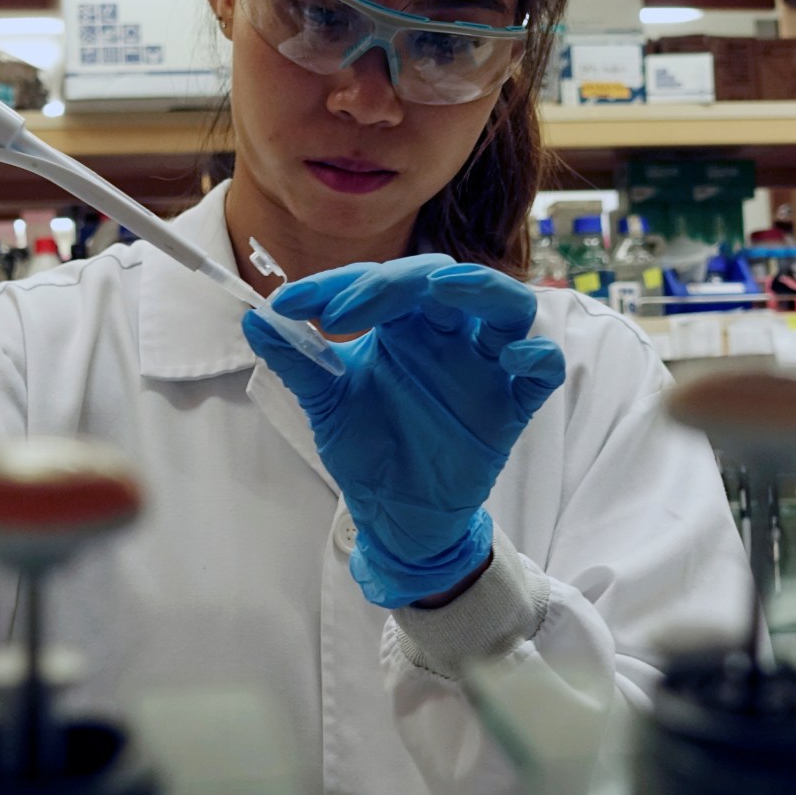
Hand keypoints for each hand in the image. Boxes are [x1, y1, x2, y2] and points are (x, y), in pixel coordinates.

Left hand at [242, 256, 566, 608]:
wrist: (394, 514)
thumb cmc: (368, 447)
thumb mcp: (326, 402)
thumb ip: (296, 359)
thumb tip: (252, 316)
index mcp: (404, 324)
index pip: (381, 283)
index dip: (337, 284)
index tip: (291, 305)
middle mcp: (448, 335)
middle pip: (443, 280)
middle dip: (398, 282)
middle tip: (348, 307)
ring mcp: (485, 367)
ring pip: (507, 306)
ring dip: (481, 289)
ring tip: (444, 289)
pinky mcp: (512, 406)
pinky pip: (543, 370)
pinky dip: (536, 356)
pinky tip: (511, 357)